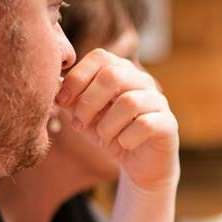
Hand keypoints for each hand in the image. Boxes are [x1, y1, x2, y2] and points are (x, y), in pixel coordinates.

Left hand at [56, 49, 178, 190]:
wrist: (140, 164)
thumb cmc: (112, 134)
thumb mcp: (85, 117)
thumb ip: (71, 100)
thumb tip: (52, 85)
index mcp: (122, 71)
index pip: (100, 57)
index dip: (77, 78)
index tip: (62, 102)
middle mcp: (143, 81)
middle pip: (113, 75)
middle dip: (89, 102)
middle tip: (80, 123)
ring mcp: (158, 101)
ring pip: (129, 102)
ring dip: (107, 125)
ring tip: (103, 137)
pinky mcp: (168, 124)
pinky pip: (145, 124)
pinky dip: (127, 138)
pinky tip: (124, 145)